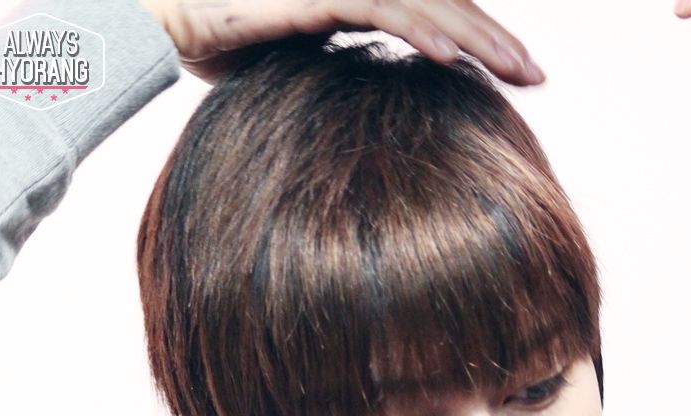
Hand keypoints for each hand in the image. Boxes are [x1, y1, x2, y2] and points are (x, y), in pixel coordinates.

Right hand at [141, 0, 545, 87]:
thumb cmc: (211, 43)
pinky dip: (421, 29)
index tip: (515, 80)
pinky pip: (379, 7)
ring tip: (516, 71)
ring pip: (423, 1)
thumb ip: (332, 82)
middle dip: (493, 40)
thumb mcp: (288, 72)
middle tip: (536, 78)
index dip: (474, 42)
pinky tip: (455, 58)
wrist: (154, 17)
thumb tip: (359, 128)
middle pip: (440, 3)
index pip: (428, 14)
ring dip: (475, 35)